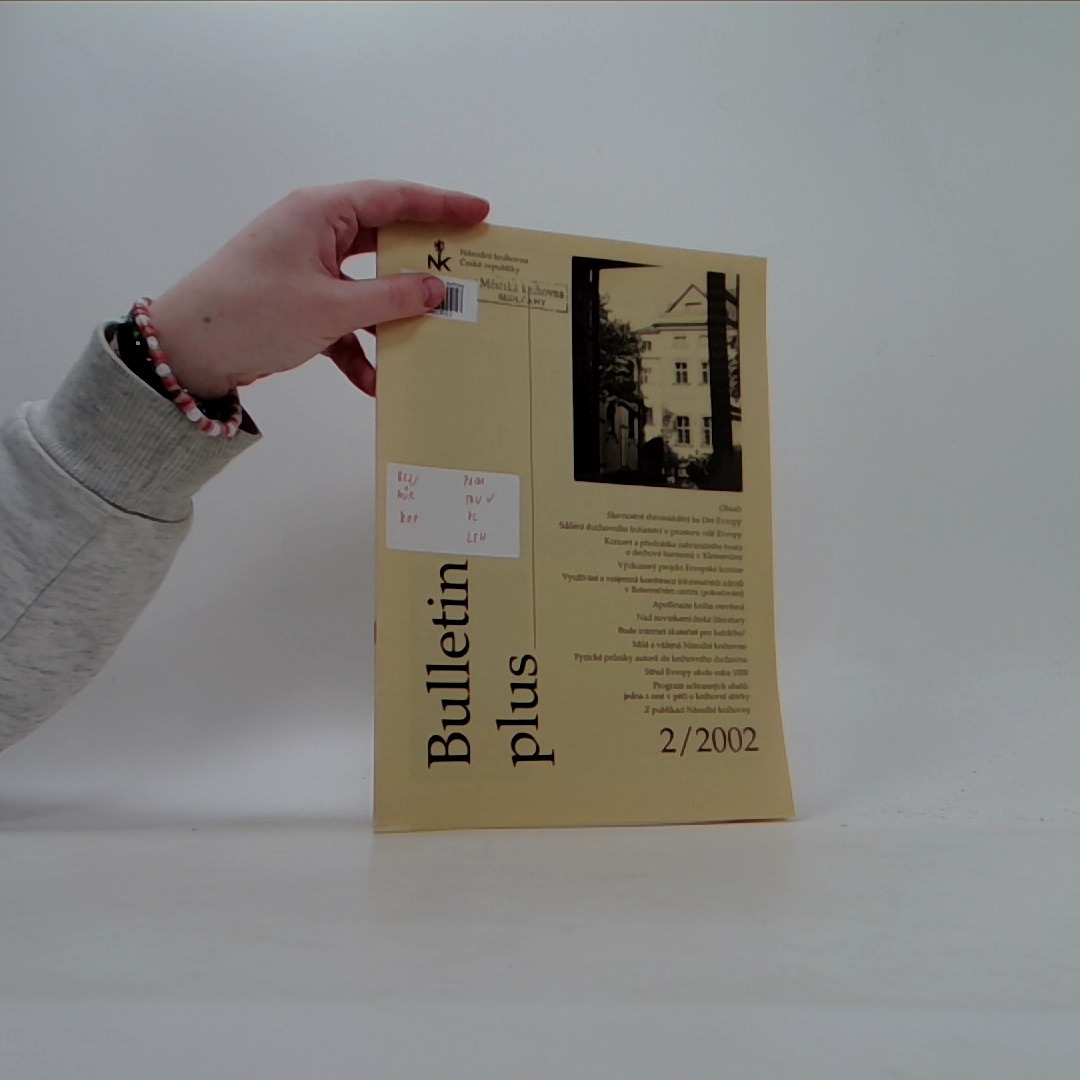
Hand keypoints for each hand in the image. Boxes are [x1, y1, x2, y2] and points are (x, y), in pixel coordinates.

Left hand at [146, 180, 489, 398]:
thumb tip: (437, 288)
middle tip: (469, 274)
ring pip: (368, 286)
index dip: (442, 205)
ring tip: (435, 334)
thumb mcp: (330, 309)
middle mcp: (316, 233)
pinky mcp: (300, 304)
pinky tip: (376, 383)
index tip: (482, 213)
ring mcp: (308, 270)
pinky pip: (344, 321)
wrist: (186, 351)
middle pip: (385, 241)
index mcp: (321, 213)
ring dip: (393, 316)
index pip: (394, 198)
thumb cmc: (252, 313)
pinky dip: (359, 349)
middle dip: (425, 264)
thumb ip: (389, 298)